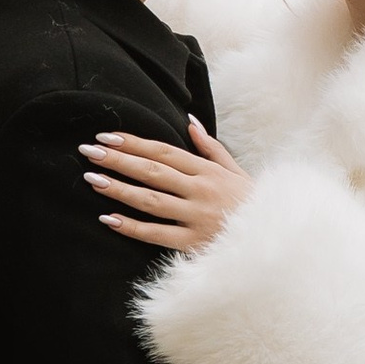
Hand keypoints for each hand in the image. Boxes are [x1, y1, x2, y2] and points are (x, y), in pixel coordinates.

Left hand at [83, 119, 253, 251]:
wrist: (276, 238)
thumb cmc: (251, 204)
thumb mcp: (236, 171)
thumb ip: (211, 147)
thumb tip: (190, 120)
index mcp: (208, 171)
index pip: (164, 152)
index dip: (134, 143)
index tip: (107, 136)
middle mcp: (201, 190)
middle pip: (152, 171)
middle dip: (118, 160)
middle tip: (88, 152)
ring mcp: (197, 217)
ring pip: (151, 200)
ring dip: (120, 189)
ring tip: (93, 180)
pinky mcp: (195, 243)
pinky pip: (158, 234)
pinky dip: (132, 227)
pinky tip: (109, 219)